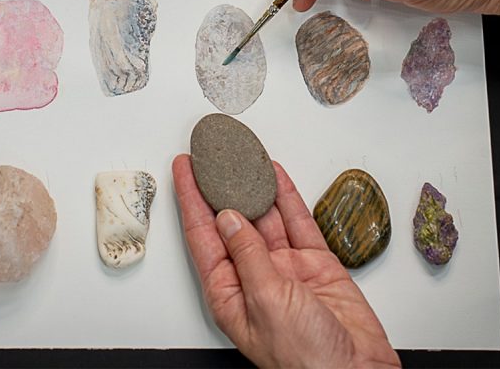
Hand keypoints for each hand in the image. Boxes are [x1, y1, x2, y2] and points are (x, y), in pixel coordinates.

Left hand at [173, 155, 399, 368]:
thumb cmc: (305, 361)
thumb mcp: (266, 301)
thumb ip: (248, 256)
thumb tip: (228, 218)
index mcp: (229, 292)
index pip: (202, 235)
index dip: (191, 198)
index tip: (183, 167)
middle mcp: (254, 278)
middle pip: (232, 220)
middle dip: (221, 185)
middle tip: (211, 152)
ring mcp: (286, 271)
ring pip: (266, 217)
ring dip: (254, 186)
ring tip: (242, 154)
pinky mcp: (317, 267)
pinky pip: (298, 223)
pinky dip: (288, 197)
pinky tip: (276, 175)